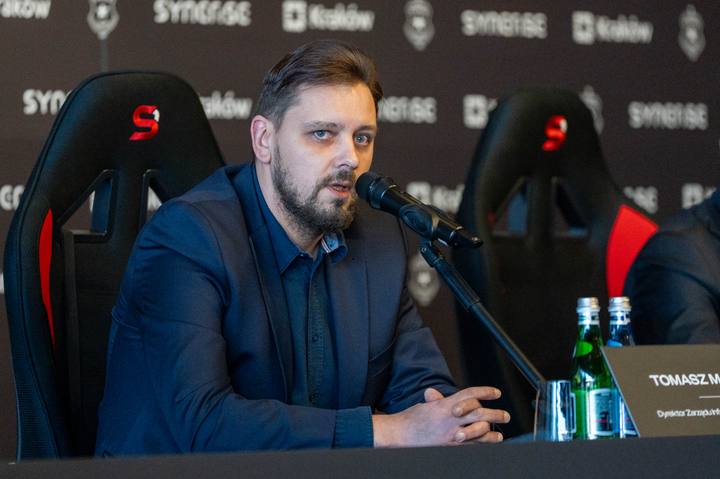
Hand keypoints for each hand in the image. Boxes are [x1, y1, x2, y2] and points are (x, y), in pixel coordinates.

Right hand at [372, 387, 509, 446]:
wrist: (400, 434)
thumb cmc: (411, 420)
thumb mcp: (424, 406)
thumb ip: (434, 401)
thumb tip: (434, 393)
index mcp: (445, 404)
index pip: (469, 394)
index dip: (485, 392)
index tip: (496, 393)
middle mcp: (450, 417)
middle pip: (478, 413)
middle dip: (494, 414)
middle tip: (505, 416)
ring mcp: (450, 432)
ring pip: (478, 430)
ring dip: (491, 432)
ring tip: (500, 433)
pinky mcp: (449, 446)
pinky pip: (471, 445)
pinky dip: (483, 444)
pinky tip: (490, 443)